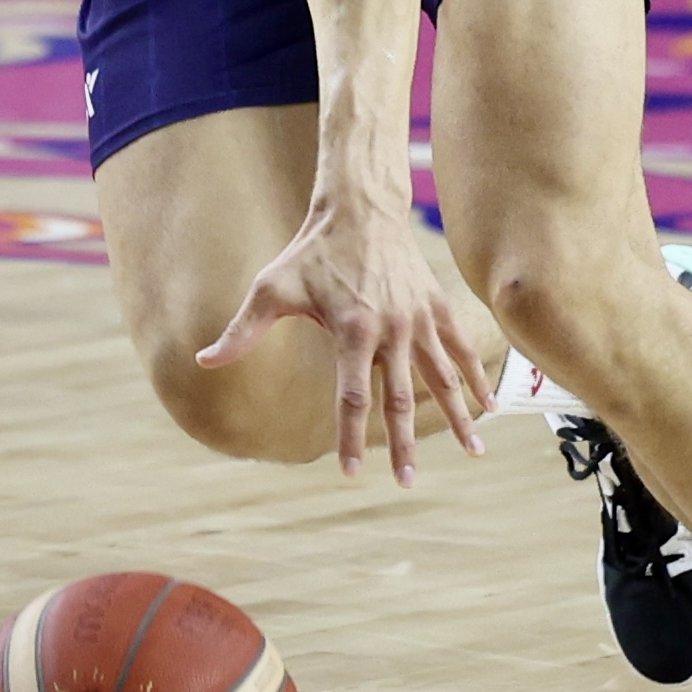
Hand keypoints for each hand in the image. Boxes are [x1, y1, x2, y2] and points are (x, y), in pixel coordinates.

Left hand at [199, 197, 493, 484]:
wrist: (360, 208)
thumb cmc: (310, 251)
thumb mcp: (270, 288)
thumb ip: (242, 331)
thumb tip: (203, 361)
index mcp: (353, 331)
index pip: (353, 397)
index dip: (351, 438)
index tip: (352, 473)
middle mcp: (392, 330)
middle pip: (401, 399)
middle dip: (405, 444)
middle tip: (408, 482)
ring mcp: (419, 319)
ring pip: (444, 378)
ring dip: (460, 418)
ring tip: (474, 454)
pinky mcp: (437, 306)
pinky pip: (462, 348)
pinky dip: (476, 377)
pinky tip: (488, 407)